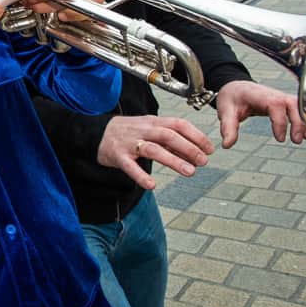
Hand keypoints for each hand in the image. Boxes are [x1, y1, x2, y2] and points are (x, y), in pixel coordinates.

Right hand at [97, 115, 213, 189]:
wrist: (95, 133)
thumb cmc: (127, 132)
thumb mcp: (148, 129)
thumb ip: (169, 140)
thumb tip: (195, 151)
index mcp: (152, 122)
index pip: (178, 124)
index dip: (196, 136)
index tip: (210, 149)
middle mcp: (142, 130)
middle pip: (168, 135)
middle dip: (188, 148)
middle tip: (203, 162)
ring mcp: (129, 143)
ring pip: (153, 149)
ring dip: (173, 160)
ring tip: (190, 172)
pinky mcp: (117, 156)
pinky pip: (130, 166)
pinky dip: (141, 176)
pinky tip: (151, 185)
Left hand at [216, 79, 305, 148]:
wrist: (235, 88)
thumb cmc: (232, 98)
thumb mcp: (225, 112)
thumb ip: (227, 127)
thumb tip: (226, 145)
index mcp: (259, 95)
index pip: (275, 104)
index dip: (281, 121)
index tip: (279, 139)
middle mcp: (274, 95)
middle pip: (293, 104)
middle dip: (299, 122)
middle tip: (297, 141)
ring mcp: (282, 98)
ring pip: (301, 106)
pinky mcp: (286, 104)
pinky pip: (303, 109)